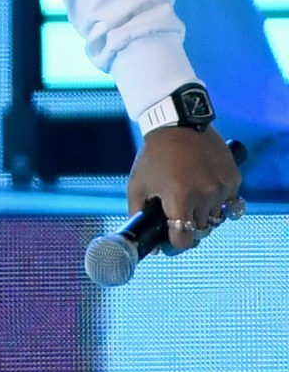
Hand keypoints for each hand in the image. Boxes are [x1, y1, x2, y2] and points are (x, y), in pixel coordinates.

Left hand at [130, 126, 243, 252]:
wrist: (178, 125)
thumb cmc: (153, 157)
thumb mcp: (137, 185)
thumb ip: (138, 215)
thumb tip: (151, 246)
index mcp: (179, 199)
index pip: (185, 239)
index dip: (177, 242)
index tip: (172, 238)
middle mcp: (204, 196)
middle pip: (201, 229)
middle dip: (188, 226)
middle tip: (178, 214)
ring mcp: (222, 187)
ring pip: (216, 216)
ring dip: (204, 213)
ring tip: (191, 197)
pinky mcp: (234, 178)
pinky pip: (228, 201)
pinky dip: (217, 199)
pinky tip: (203, 186)